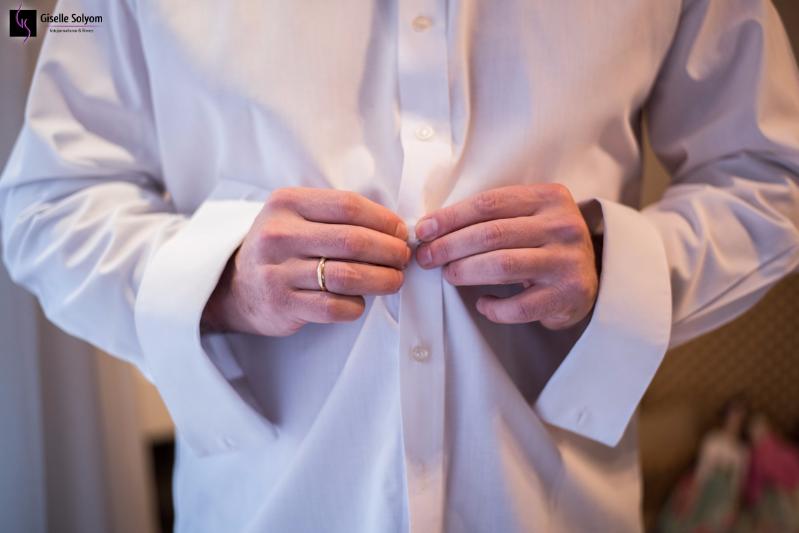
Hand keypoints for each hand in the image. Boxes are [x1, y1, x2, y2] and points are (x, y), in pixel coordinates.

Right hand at [202, 188, 410, 335]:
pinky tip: (359, 302)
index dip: (384, 220)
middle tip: (403, 259)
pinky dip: (356, 306)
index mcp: (287, 203)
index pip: (348, 205)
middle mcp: (279, 234)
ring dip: (382, 280)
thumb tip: (396, 229)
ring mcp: (278, 271)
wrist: (237, 287)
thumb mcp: (297, 217)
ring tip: (394, 280)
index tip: (401, 232)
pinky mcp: (282, 304)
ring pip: (348, 276)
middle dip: (390, 251)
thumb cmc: (282, 248)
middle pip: (353, 241)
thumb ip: (337, 216)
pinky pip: (334, 307)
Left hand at [414, 184, 597, 328]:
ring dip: (465, 271)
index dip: (450, 217)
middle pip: (491, 234)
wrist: (590, 281)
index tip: (424, 231)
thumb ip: (493, 217)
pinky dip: (494, 307)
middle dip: (450, 246)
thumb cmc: (545, 246)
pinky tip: (483, 304)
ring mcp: (567, 261)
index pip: (489, 203)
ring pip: (502, 265)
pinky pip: (519, 305)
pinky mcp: (568, 294)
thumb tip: (432, 229)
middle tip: (426, 258)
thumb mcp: (529, 219)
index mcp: (549, 197)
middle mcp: (562, 226)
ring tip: (449, 275)